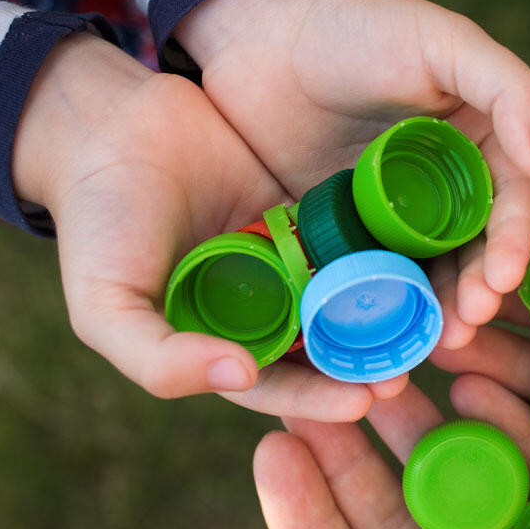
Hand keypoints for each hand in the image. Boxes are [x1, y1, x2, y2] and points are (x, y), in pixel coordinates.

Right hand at [13, 33, 401, 420]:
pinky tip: (424, 261)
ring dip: (386, 315)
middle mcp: (264, 313)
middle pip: (325, 349)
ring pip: (348, 298)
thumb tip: (238, 377)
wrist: (111, 125)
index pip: (278, 386)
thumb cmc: (99, 223)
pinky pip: (356, 240)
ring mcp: (293, 264)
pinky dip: (386, 255)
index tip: (361, 403)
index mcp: (220, 346)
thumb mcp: (106, 305)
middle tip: (410, 371)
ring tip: (429, 326)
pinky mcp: (314, 215)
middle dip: (365, 365)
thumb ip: (158, 357)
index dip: (318, 399)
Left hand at [174, 0, 529, 348]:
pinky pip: (368, 284)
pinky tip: (379, 337)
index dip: (510, 245)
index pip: (509, 206)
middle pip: (471, 254)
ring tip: (432, 344)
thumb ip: (508, 88)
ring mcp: (393, 223)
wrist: (256, 39)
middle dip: (474, 294)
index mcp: (481, 148)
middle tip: (466, 326)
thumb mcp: (441, 43)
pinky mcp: (345, 242)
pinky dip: (377, 312)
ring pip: (425, 278)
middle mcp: (445, 193)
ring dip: (434, 314)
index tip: (502, 280)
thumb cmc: (355, 27)